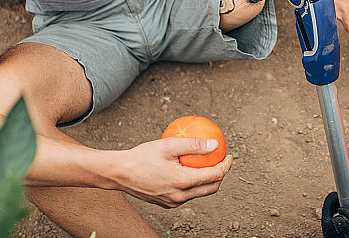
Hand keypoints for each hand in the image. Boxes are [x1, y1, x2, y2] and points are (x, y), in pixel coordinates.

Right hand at [114, 137, 231, 207]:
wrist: (120, 173)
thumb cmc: (142, 157)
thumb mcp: (169, 144)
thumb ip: (194, 145)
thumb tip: (215, 145)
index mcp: (183, 182)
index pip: (215, 176)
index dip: (226, 166)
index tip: (228, 155)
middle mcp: (180, 196)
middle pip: (211, 188)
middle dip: (220, 176)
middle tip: (221, 161)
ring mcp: (173, 202)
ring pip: (199, 193)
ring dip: (207, 181)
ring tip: (206, 165)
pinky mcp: (166, 203)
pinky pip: (186, 195)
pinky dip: (193, 184)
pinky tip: (189, 170)